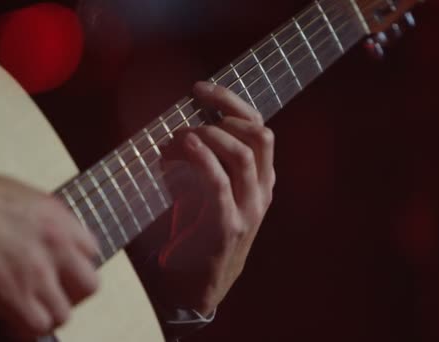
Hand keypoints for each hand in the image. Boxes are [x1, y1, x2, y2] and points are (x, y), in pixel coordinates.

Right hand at [0, 167, 98, 338]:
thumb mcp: (24, 198)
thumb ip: (43, 221)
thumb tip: (42, 237)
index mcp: (62, 220)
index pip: (91, 252)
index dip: (75, 266)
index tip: (60, 272)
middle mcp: (59, 246)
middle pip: (88, 286)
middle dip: (71, 294)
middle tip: (50, 296)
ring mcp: (39, 273)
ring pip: (63, 313)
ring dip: (46, 315)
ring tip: (26, 312)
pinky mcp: (13, 296)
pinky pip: (36, 327)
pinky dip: (25, 330)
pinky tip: (9, 322)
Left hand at [158, 82, 274, 315]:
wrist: (199, 284)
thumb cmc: (200, 232)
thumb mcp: (208, 191)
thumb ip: (202, 162)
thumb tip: (176, 132)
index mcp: (261, 178)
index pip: (259, 128)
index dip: (233, 103)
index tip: (202, 90)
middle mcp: (262, 190)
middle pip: (260, 134)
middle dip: (227, 108)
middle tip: (196, 99)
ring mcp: (249, 209)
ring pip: (243, 156)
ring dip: (210, 135)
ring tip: (183, 133)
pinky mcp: (228, 226)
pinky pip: (219, 184)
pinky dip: (202, 159)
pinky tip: (184, 145)